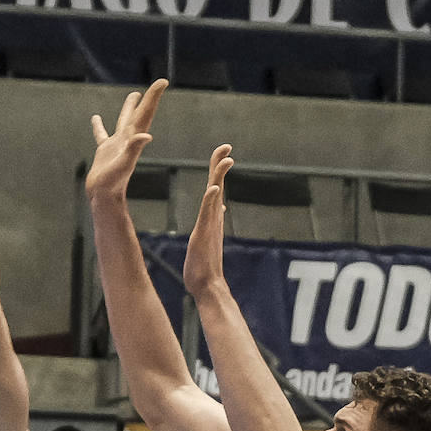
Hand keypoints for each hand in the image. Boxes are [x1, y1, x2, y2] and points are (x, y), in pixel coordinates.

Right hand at [86, 79, 168, 203]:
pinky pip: (102, 135)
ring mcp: (116, 146)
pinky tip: (96, 118)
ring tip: (134, 95)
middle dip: (148, 99)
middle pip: (139, 114)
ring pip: (124, 121)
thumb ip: (133, 149)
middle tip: (159, 84)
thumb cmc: (112, 184)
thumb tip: (146, 136)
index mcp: (133, 139)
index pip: (145, 113)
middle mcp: (127, 140)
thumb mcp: (123, 165)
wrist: (103, 199)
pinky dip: (99, 126)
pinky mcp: (104, 152)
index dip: (153, 97)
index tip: (163, 81)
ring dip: (129, 108)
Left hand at [182, 143, 233, 297]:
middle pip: (217, 185)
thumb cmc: (203, 264)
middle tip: (226, 146)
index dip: (218, 168)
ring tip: (226, 160)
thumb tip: (219, 204)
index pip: (214, 186)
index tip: (223, 151)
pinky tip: (213, 189)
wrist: (207, 285)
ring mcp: (211, 226)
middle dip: (220, 164)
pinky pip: (208, 215)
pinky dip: (211, 201)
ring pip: (215, 196)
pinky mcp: (205, 235)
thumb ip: (212, 217)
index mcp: (212, 215)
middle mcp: (214, 217)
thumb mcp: (206, 234)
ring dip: (220, 178)